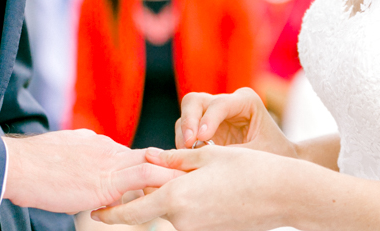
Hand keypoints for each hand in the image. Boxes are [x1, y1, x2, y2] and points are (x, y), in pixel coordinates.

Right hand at [1, 129, 180, 213]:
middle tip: (197, 170)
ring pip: (152, 165)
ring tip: (196, 181)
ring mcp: (109, 163)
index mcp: (97, 144)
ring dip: (174, 174)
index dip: (152, 163)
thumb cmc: (31, 166)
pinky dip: (162, 183)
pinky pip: (143, 180)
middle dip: (172, 165)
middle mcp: (108, 149)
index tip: (170, 168)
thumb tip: (89, 174)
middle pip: (149, 155)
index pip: (132, 154)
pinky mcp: (106, 181)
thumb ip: (81, 161)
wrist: (18, 165)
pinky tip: (176, 190)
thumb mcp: (62, 157)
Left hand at [92, 145, 300, 230]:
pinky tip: (207, 188)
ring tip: (194, 177)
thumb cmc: (247, 168)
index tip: (95, 212)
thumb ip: (173, 160)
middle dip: (149, 193)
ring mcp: (197, 229)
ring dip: (173, 196)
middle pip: (153, 208)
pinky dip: (189, 203)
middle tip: (154, 178)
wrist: (284, 194)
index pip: (132, 210)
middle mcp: (183, 219)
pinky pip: (190, 217)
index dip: (111, 212)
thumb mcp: (207, 156)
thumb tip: (148, 157)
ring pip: (172, 211)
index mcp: (176, 197)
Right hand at [174, 88, 295, 157]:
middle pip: (195, 101)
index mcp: (245, 101)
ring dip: (183, 136)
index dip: (208, 119)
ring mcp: (211, 115)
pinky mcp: (202, 129)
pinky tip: (187, 160)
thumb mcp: (259, 153)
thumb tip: (205, 160)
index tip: (202, 138)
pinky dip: (182, 145)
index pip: (220, 103)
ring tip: (188, 157)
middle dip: (188, 120)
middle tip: (187, 144)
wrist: (279, 158)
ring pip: (186, 115)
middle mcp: (226, 103)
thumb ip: (233, 153)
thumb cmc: (275, 153)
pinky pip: (184, 132)